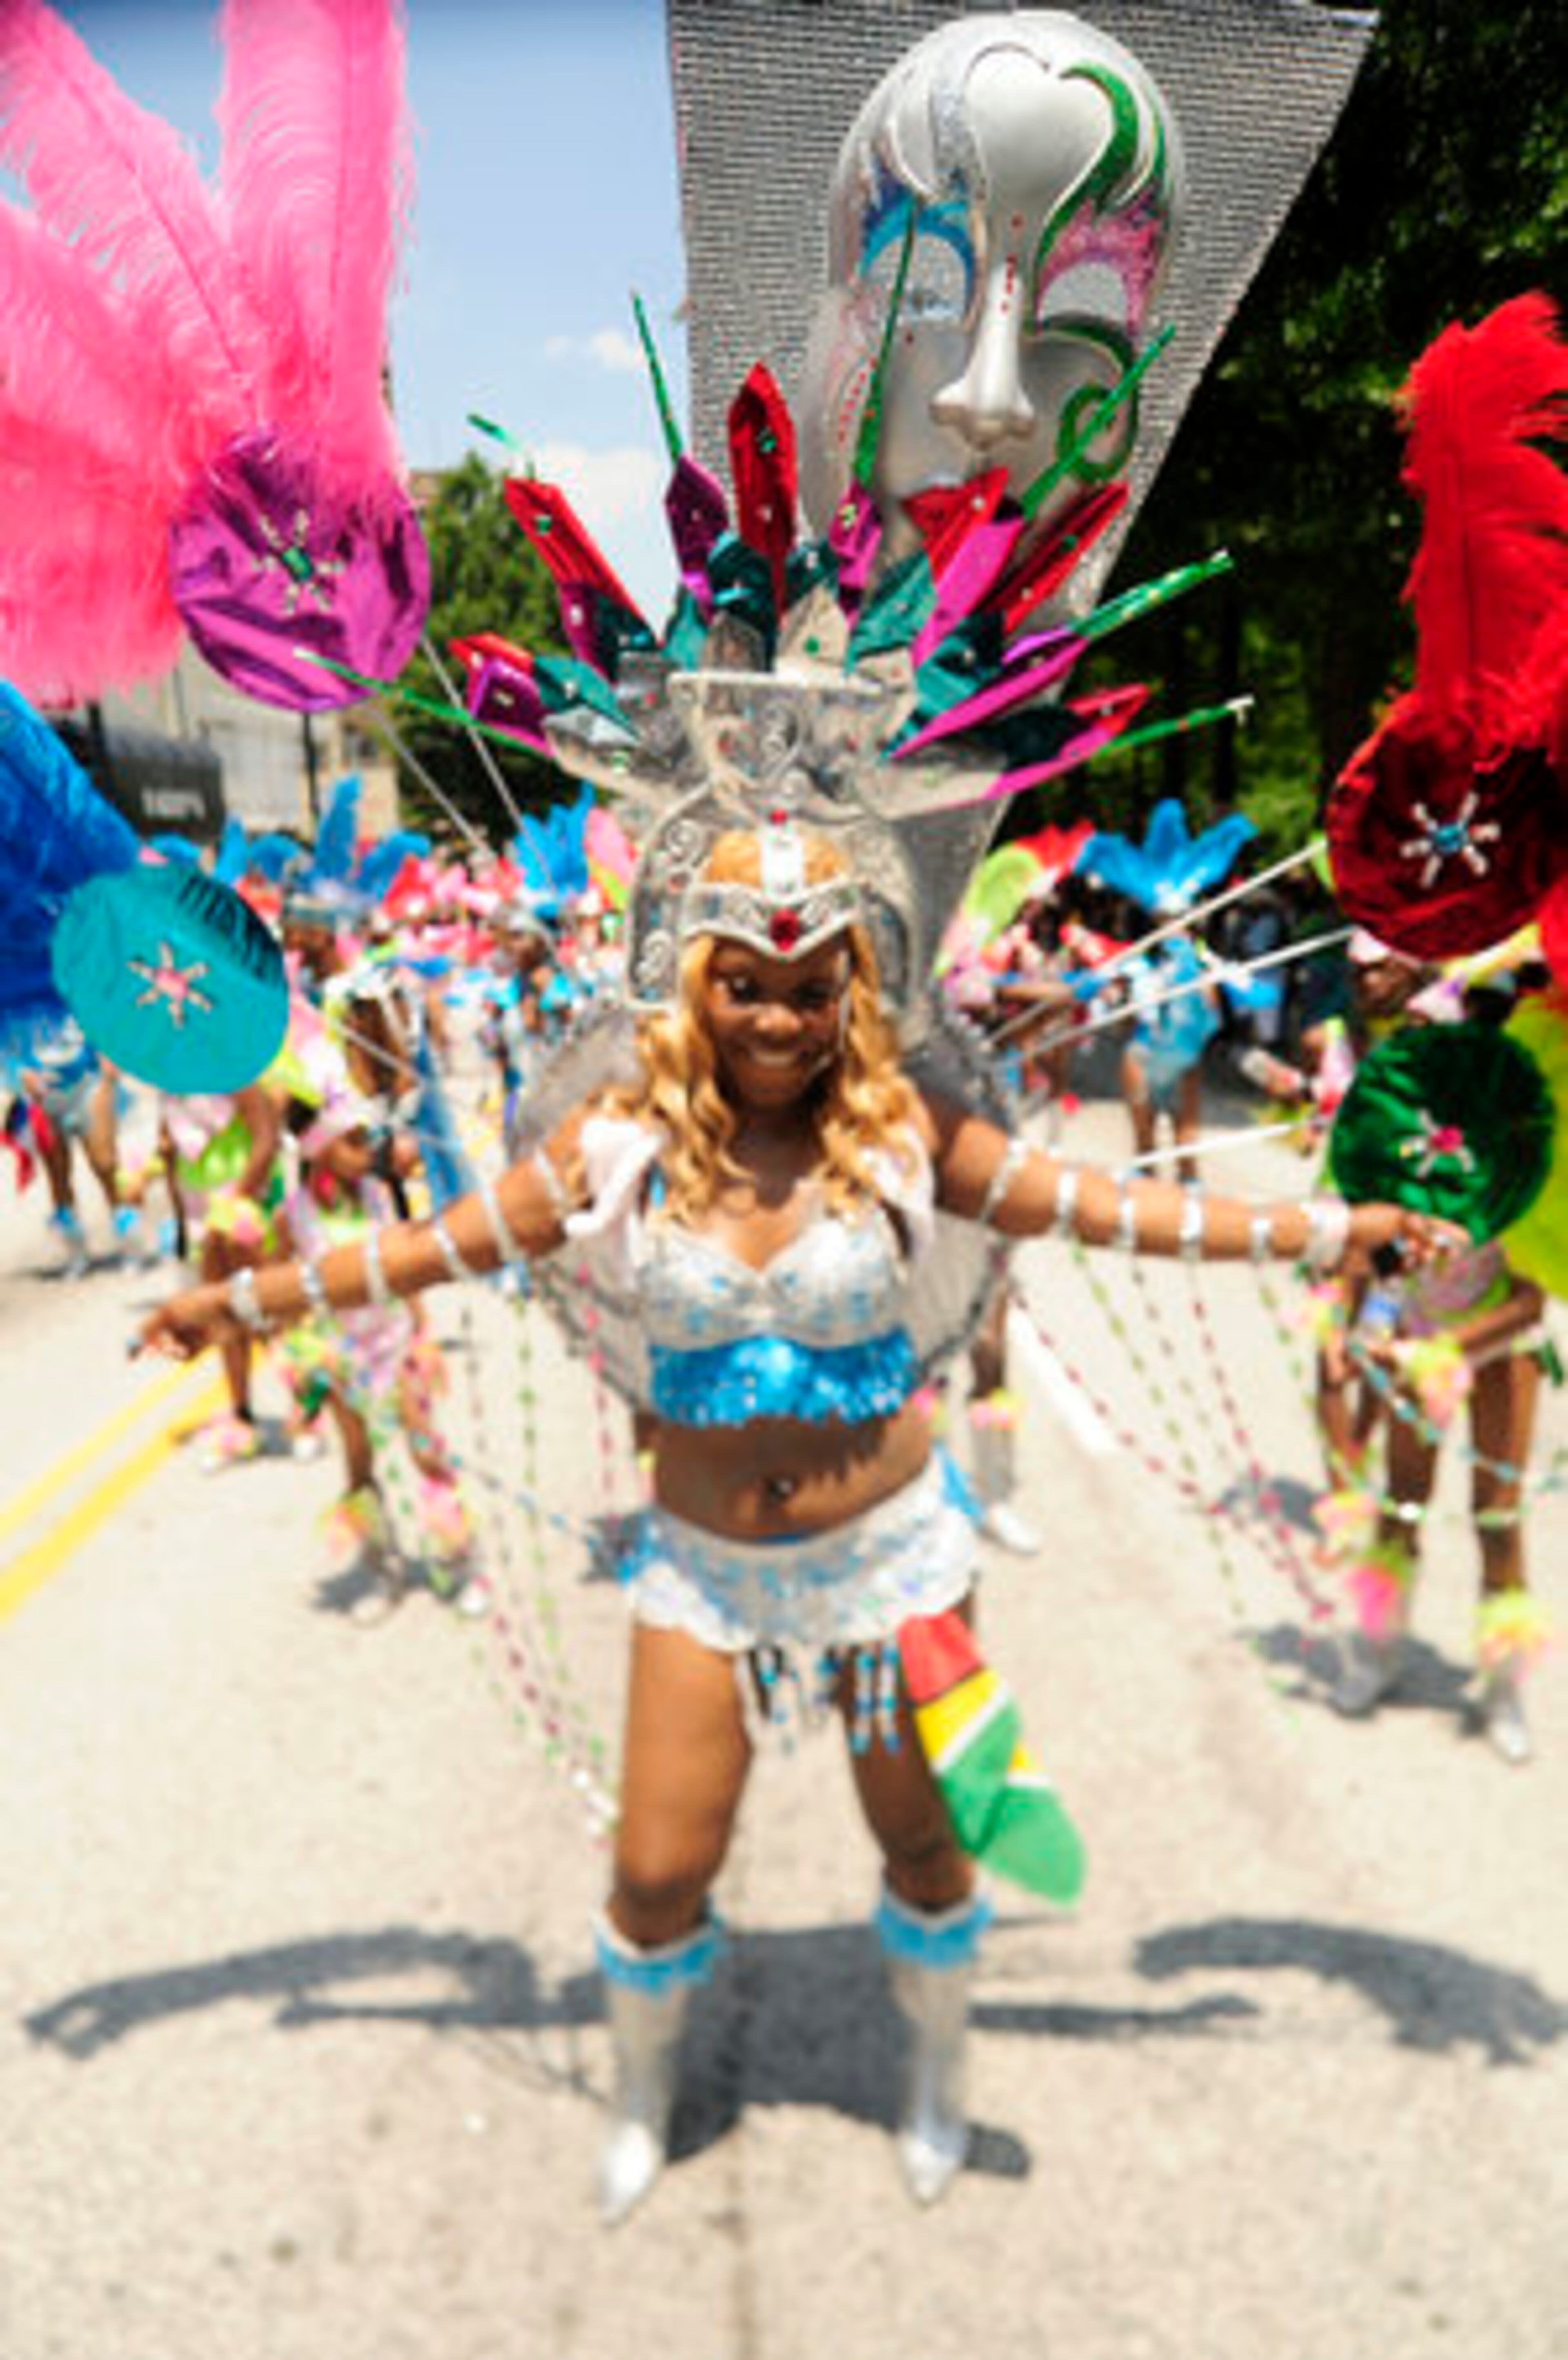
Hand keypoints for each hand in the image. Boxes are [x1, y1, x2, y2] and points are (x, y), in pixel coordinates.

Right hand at [136, 1284, 230, 1361]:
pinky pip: (186, 1357)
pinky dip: (182, 1356)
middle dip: (155, 1347)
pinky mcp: (203, 1345)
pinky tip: (184, 1350)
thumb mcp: (171, 1311)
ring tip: (175, 1347)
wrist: (231, 1308)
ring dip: (169, 1352)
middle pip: (158, 1343)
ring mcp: (191, 1334)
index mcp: (170, 1310)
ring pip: (171, 1352)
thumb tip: (136, 1335)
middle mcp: (179, 1323)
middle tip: (156, 1349)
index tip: (130, 1359)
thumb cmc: (201, 1303)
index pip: (148, 1328)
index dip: (138, 1343)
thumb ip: (152, 1323)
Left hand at [1345, 1203, 1466, 1272]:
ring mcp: (1390, 1251)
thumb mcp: (1396, 1219)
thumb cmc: (1366, 1222)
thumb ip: (1419, 1229)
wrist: (1339, 1240)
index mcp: (1401, 1217)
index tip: (1468, 1238)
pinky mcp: (1382, 1268)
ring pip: (1416, 1261)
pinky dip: (1405, 1269)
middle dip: (1439, 1249)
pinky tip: (1402, 1263)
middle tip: (1451, 1254)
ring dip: (1419, 1259)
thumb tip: (1433, 1241)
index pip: (1431, 1223)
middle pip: (1427, 1245)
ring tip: (1413, 1255)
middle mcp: (1398, 1234)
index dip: (1449, 1231)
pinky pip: (1401, 1273)